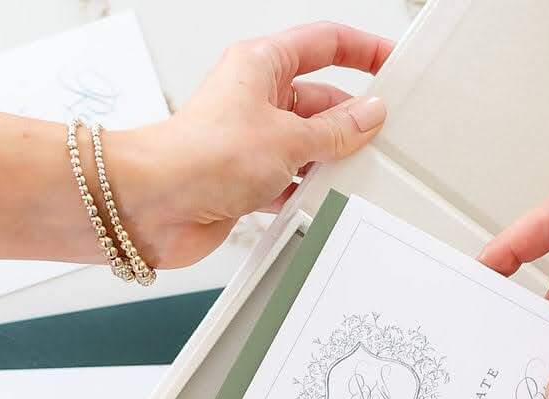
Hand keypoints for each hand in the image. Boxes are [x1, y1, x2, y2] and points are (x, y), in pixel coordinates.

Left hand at [114, 23, 392, 268]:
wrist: (154, 206)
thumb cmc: (199, 156)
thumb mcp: (288, 137)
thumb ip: (336, 129)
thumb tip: (369, 115)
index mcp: (261, 64)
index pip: (324, 42)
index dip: (363, 49)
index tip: (393, 61)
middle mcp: (254, 96)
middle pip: (321, 98)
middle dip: (350, 119)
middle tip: (381, 135)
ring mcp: (250, 138)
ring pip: (308, 142)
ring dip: (327, 159)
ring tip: (347, 171)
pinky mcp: (245, 177)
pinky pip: (291, 178)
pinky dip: (306, 189)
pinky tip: (318, 198)